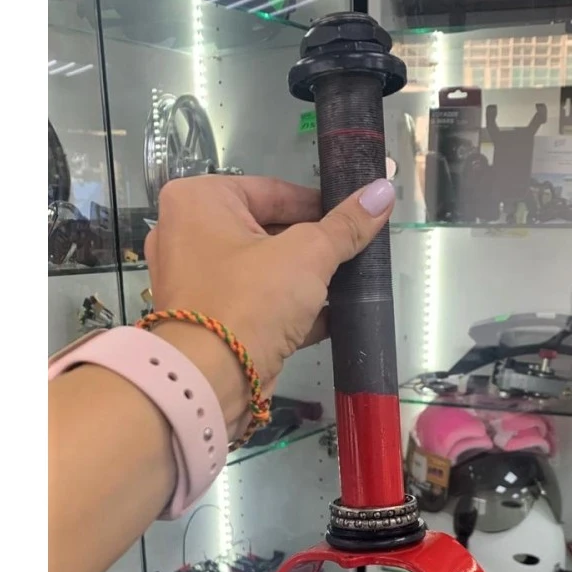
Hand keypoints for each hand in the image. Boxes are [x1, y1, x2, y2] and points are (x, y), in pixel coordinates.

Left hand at [144, 174, 395, 390]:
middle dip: (314, 246)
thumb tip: (383, 191)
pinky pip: (257, 304)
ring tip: (352, 282)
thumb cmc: (252, 300)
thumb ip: (346, 226)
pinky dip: (290, 309)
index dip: (320, 205)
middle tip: (358, 251)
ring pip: (264, 271)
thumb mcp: (308, 255)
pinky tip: (333, 315)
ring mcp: (197, 282)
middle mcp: (188, 234)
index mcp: (199, 200)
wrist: (211, 381)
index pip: (274, 191)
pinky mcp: (210, 321)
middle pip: (268, 231)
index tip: (356, 218)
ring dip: (306, 280)